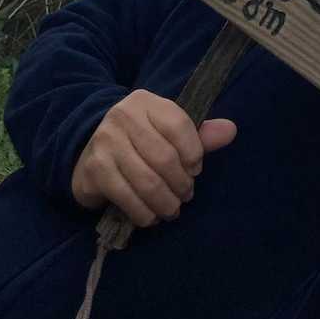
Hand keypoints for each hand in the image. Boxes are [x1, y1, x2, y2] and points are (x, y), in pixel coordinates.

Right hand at [71, 88, 236, 226]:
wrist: (88, 152)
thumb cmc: (139, 141)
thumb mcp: (167, 131)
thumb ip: (200, 133)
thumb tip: (231, 130)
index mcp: (146, 101)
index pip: (178, 125)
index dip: (194, 152)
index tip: (196, 169)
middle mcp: (123, 116)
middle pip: (164, 157)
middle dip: (181, 183)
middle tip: (186, 195)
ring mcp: (106, 142)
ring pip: (147, 181)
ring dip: (165, 203)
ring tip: (172, 209)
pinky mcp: (95, 169)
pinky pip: (127, 197)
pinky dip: (144, 213)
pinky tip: (151, 216)